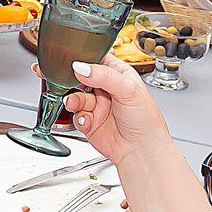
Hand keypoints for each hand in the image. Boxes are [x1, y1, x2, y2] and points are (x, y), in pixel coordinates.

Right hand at [60, 55, 173, 173]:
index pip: (97, 59)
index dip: (84, 60)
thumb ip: (105, 76)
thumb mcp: (129, 91)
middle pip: (81, 78)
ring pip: (75, 97)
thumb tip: (82, 68)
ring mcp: (97, 106)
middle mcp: (106, 89)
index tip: (73, 62)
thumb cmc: (146, 121)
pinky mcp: (89, 122)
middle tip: (65, 81)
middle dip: (71, 80)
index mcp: (118, 75)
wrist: (141, 151)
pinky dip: (79, 118)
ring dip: (73, 100)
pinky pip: (76, 115)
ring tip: (75, 103)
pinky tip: (88, 121)